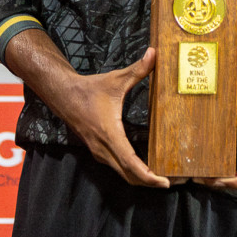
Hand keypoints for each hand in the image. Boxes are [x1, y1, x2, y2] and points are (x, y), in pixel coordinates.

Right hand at [9, 35, 169, 188]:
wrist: (63, 96)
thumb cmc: (90, 89)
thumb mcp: (116, 79)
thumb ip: (138, 69)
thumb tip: (154, 53)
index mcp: (110, 134)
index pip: (131, 164)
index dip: (149, 177)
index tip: (165, 182)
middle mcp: (104, 148)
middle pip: (129, 176)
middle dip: (151, 182)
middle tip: (173, 182)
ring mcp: (100, 153)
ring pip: (123, 175)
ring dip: (142, 179)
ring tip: (163, 178)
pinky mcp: (98, 152)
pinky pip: (118, 168)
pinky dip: (133, 173)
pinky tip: (146, 168)